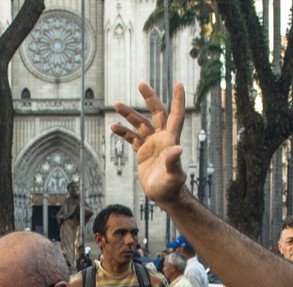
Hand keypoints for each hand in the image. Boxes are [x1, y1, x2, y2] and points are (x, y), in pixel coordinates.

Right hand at [112, 83, 190, 206]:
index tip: (179, 84)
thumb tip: (177, 148)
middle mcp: (162, 138)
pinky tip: (113, 127)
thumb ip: (174, 162)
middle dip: (150, 98)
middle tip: (141, 84)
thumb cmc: (172, 187)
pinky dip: (123, 132)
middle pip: (157, 113)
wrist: (163, 196)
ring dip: (129, 114)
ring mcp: (152, 144)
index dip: (178, 100)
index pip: (176, 115)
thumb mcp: (173, 175)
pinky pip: (132, 138)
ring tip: (116, 104)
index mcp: (171, 139)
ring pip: (140, 124)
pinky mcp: (143, 152)